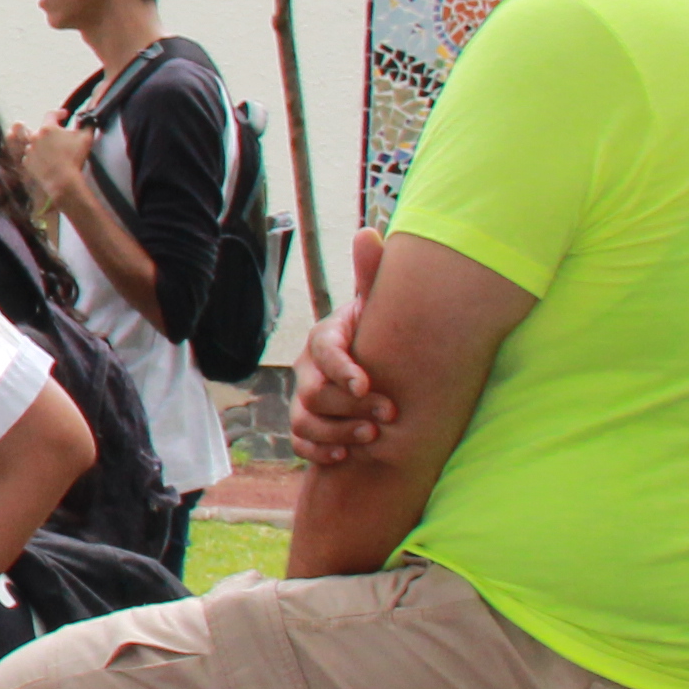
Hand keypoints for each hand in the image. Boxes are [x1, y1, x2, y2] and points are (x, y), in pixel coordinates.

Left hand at [6, 117, 89, 208]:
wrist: (62, 180)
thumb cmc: (74, 158)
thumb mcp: (86, 138)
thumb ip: (87, 124)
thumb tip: (89, 119)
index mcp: (48, 128)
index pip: (51, 114)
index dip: (59, 113)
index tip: (64, 115)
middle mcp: (35, 137)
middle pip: (43, 130)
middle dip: (52, 132)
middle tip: (61, 137)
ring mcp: (29, 150)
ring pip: (36, 143)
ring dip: (44, 144)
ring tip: (55, 151)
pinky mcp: (27, 162)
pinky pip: (32, 156)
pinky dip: (39, 157)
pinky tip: (48, 161)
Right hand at [286, 226, 396, 463]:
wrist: (368, 374)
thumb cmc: (376, 338)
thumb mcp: (374, 308)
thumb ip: (373, 275)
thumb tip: (369, 231)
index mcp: (326, 339)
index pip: (326, 352)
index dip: (344, 369)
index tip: (368, 383)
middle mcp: (308, 369)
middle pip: (314, 392)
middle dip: (351, 405)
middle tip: (389, 415)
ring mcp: (304, 399)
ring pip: (306, 420)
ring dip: (339, 432)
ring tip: (372, 438)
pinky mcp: (305, 427)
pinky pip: (300, 442)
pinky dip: (319, 451)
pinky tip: (344, 457)